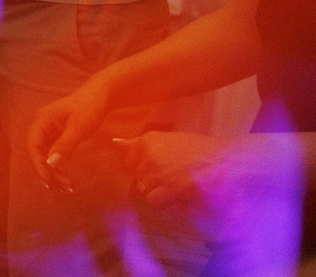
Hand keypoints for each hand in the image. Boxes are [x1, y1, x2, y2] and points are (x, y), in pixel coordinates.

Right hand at [28, 78, 114, 191]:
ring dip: (52, 171)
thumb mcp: (79, 128)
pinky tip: (65, 177)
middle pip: (37, 152)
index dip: (38, 165)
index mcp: (42, 120)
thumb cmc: (90, 107)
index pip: (32, 145)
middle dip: (46, 171)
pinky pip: (52, 153)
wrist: (102, 94)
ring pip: (44, 155)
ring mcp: (49, 130)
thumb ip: (65, 145)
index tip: (49, 181)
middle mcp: (41, 125)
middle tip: (61, 188)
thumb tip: (51, 164)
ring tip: (65, 187)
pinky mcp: (57, 135)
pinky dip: (57, 166)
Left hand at [121, 131, 299, 209]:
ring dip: (160, 192)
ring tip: (182, 184)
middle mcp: (146, 153)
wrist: (227, 162)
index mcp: (146, 139)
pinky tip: (181, 194)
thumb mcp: (168, 141)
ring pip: (144, 190)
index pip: (130, 162)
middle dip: (153, 181)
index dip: (146, 169)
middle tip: (177, 176)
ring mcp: (154, 170)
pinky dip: (166, 201)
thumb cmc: (202, 152)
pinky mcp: (165, 186)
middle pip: (137, 178)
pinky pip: (154, 201)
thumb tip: (114, 143)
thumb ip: (139, 144)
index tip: (165, 168)